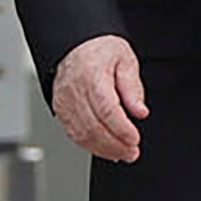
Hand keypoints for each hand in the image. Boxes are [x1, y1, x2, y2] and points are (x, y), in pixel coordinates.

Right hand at [54, 34, 146, 162]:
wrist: (76, 46)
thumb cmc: (101, 51)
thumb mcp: (125, 60)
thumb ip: (133, 87)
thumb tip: (140, 112)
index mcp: (92, 75)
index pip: (106, 109)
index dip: (121, 129)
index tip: (134, 139)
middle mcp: (74, 90)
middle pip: (93, 126)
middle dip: (115, 144)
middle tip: (132, 152)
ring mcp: (64, 102)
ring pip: (82, 135)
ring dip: (104, 149)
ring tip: (122, 154)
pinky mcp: (61, 111)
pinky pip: (74, 134)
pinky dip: (91, 146)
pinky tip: (106, 149)